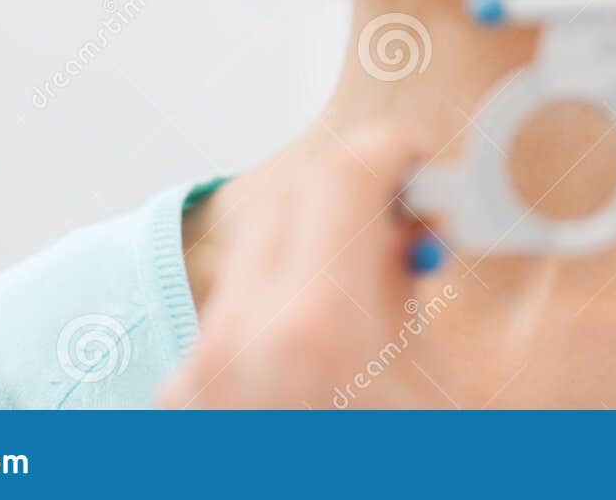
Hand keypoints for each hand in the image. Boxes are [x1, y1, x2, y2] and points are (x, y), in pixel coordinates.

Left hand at [157, 124, 456, 408]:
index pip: (340, 173)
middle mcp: (238, 340)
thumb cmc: (401, 477)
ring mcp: (197, 369)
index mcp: (315, 330)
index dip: (389, 148)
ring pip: (256, 249)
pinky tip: (320, 341)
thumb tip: (404, 215)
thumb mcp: (434, 377)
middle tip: (406, 218)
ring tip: (364, 293)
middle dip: (353, 194)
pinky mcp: (181, 394)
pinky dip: (281, 303)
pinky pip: (233, 307)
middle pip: (291, 199)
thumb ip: (408, 278)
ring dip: (313, 248)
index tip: (418, 156)